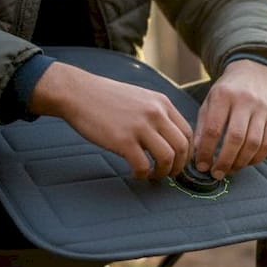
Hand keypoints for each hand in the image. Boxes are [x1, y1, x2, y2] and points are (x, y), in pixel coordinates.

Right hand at [28, 61, 192, 180]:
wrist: (78, 92)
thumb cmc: (106, 98)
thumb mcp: (141, 98)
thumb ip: (157, 114)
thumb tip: (168, 139)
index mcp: (162, 103)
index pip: (187, 133)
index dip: (186, 153)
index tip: (177, 162)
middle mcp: (155, 113)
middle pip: (182, 147)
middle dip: (178, 166)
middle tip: (167, 174)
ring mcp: (140, 126)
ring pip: (167, 158)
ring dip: (161, 172)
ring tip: (151, 175)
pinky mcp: (123, 140)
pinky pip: (142, 165)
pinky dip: (141, 174)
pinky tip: (134, 173)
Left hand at [194, 59, 266, 178]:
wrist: (254, 73)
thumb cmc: (227, 92)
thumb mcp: (210, 102)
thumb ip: (203, 127)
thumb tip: (198, 154)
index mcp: (224, 95)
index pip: (214, 129)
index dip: (207, 151)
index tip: (201, 165)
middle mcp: (245, 100)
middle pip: (236, 138)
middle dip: (225, 161)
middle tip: (216, 174)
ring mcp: (263, 108)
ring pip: (254, 143)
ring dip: (241, 162)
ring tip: (230, 170)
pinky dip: (257, 158)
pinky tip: (246, 162)